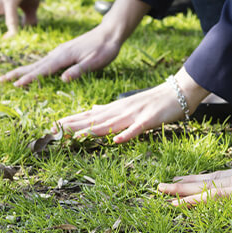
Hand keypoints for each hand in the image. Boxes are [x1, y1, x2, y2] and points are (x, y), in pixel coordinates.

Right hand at [0, 0, 151, 84]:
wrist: (110, 32)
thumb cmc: (105, 48)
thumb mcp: (95, 62)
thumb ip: (79, 70)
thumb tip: (62, 79)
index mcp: (64, 56)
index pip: (42, 69)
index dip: (29, 78)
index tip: (15, 86)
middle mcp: (58, 53)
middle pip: (34, 65)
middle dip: (17, 73)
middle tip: (1, 81)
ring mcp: (60, 51)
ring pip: (37, 62)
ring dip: (23, 70)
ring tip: (10, 77)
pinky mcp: (63, 52)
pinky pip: (44, 61)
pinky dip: (34, 67)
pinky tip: (32, 71)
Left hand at [55, 68, 207, 143]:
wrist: (178, 91)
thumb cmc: (153, 101)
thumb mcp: (127, 105)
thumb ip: (109, 110)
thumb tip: (92, 111)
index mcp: (115, 108)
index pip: (89, 115)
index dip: (71, 121)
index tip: (53, 126)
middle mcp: (121, 110)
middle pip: (94, 119)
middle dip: (74, 125)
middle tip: (55, 131)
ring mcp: (134, 114)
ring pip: (111, 123)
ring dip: (93, 130)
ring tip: (76, 136)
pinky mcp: (149, 119)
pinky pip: (136, 129)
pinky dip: (126, 134)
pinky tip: (116, 141)